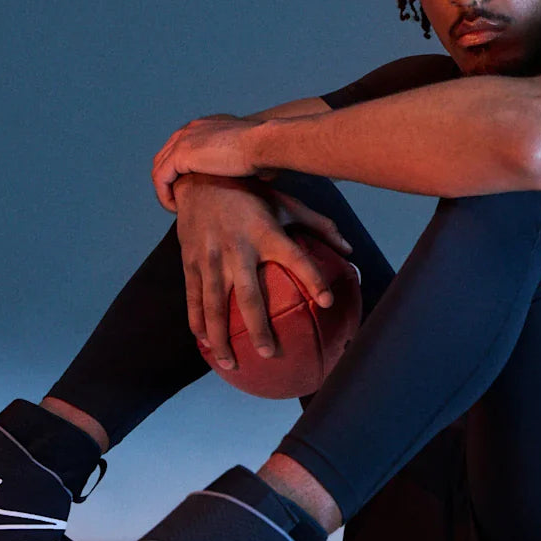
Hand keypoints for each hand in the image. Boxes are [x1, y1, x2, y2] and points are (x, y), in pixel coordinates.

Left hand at [152, 115, 268, 211]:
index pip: (181, 148)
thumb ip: (242, 164)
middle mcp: (191, 129)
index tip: (190, 191)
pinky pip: (160, 178)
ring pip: (160, 168)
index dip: (181, 172)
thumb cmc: (266, 151)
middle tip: (178, 201)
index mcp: (206, 127)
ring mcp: (184, 139)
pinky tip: (174, 207)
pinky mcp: (181, 153)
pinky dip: (164, 194)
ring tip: (175, 207)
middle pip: (166, 157)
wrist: (264, 144)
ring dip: (164, 190)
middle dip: (168, 181)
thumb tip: (257, 179)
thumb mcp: (249, 156)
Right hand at [174, 173, 353, 369]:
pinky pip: (194, 297)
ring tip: (231, 364)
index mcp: (265, 232)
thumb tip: (350, 250)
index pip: (295, 257)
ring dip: (221, 337)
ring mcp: (211, 256)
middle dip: (258, 328)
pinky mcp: (191, 260)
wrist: (198, 176)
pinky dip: (197, 322)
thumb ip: (318, 225)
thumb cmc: (249, 193)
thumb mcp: (285, 202)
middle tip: (269, 353)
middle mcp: (237, 247)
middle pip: (248, 296)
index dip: (312, 278)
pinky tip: (204, 344)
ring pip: (214, 304)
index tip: (327, 302)